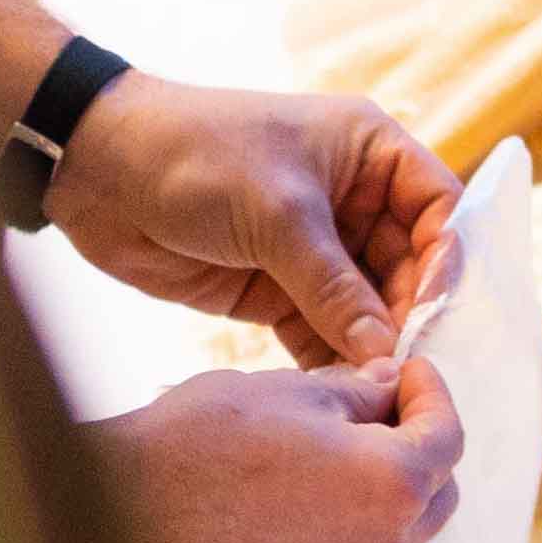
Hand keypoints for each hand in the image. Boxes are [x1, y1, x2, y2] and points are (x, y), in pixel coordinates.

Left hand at [50, 70, 462, 363]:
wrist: (97, 170)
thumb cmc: (196, 156)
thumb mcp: (278, 215)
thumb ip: (335, 287)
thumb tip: (385, 350)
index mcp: (369, 152)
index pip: (437, 208)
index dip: (444, 258)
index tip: (430, 311)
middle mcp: (351, 199)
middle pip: (407, 265)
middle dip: (405, 313)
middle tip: (403, 365)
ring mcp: (312, 247)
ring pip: (364, 305)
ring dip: (368, 344)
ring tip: (372, 387)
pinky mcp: (274, 287)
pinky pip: (319, 328)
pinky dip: (327, 358)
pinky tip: (334, 390)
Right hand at [88, 354, 461, 542]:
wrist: (124, 510)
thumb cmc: (205, 441)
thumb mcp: (296, 391)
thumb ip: (361, 391)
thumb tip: (389, 386)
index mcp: (391, 487)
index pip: (448, 436)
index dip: (432, 394)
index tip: (410, 370)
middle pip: (437, 490)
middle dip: (419, 441)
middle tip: (381, 401)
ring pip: (401, 526)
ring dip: (389, 482)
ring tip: (342, 439)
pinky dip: (355, 514)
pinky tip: (313, 481)